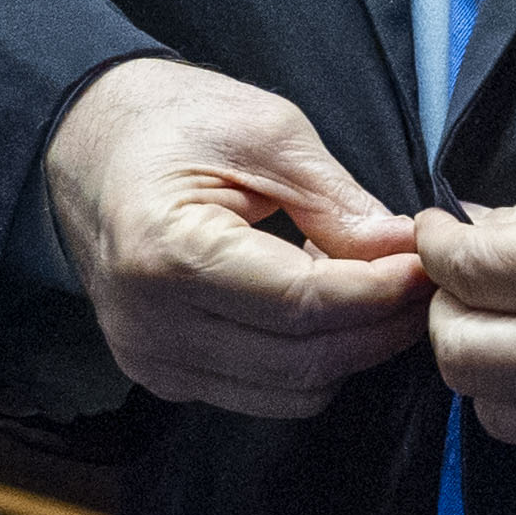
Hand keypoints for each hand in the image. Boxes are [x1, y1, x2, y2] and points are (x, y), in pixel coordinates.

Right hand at [41, 57, 429, 417]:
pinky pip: (262, 393)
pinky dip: (311, 361)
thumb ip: (334, 198)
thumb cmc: (172, 121)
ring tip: (377, 290)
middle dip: (378, 326)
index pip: (303, 303)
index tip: (427, 262)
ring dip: (350, 349)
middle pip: (301, 361)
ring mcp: (152, 360)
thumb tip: (400, 249)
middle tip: (424, 281)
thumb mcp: (264, 129)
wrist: (87, 142)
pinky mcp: (162, 374)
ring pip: (289, 391)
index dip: (379, 291)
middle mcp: (151, 325)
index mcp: (169, 253)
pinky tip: (326, 307)